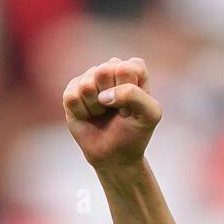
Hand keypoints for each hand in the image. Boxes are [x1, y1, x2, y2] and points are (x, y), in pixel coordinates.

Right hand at [63, 57, 161, 171]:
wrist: (115, 155)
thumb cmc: (135, 132)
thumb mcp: (150, 115)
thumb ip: (135, 95)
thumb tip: (103, 95)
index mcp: (133, 69)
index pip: (127, 68)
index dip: (130, 91)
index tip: (133, 107)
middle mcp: (110, 68)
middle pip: (104, 71)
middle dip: (112, 98)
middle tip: (117, 111)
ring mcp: (89, 77)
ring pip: (87, 85)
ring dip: (96, 107)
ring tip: (103, 113)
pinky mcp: (72, 89)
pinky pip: (73, 97)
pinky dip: (83, 113)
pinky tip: (89, 116)